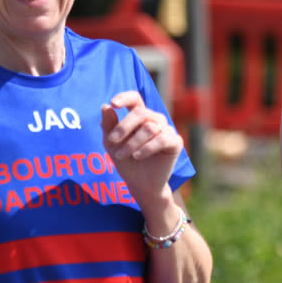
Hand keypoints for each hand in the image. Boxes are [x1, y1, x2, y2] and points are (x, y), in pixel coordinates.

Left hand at [102, 90, 180, 206]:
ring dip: (132, 142)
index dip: (125, 97)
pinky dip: (147, 148)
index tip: (113, 103)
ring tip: (122, 155)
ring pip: (150, 127)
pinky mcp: (175, 142)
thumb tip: (105, 107)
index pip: (135, 99)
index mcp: (139, 116)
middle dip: (124, 127)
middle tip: (112, 142)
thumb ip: (109, 126)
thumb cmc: (126, 162)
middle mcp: (155, 120)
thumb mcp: (112, 144)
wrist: (140, 184)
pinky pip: (162, 139)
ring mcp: (167, 130)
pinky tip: (138, 156)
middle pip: (141, 113)